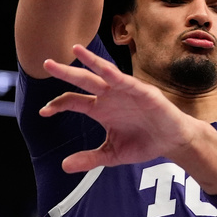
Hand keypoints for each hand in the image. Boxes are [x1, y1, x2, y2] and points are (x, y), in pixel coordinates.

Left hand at [41, 44, 199, 172]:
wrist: (172, 143)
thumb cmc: (144, 143)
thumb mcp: (112, 154)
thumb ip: (90, 159)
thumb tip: (64, 166)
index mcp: (100, 109)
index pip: (73, 101)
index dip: (57, 104)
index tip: (44, 112)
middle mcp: (110, 96)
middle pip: (83, 81)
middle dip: (66, 72)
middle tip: (47, 64)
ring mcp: (125, 92)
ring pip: (104, 73)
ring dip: (91, 61)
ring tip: (76, 49)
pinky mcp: (143, 92)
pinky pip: (126, 81)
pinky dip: (115, 74)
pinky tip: (104, 68)